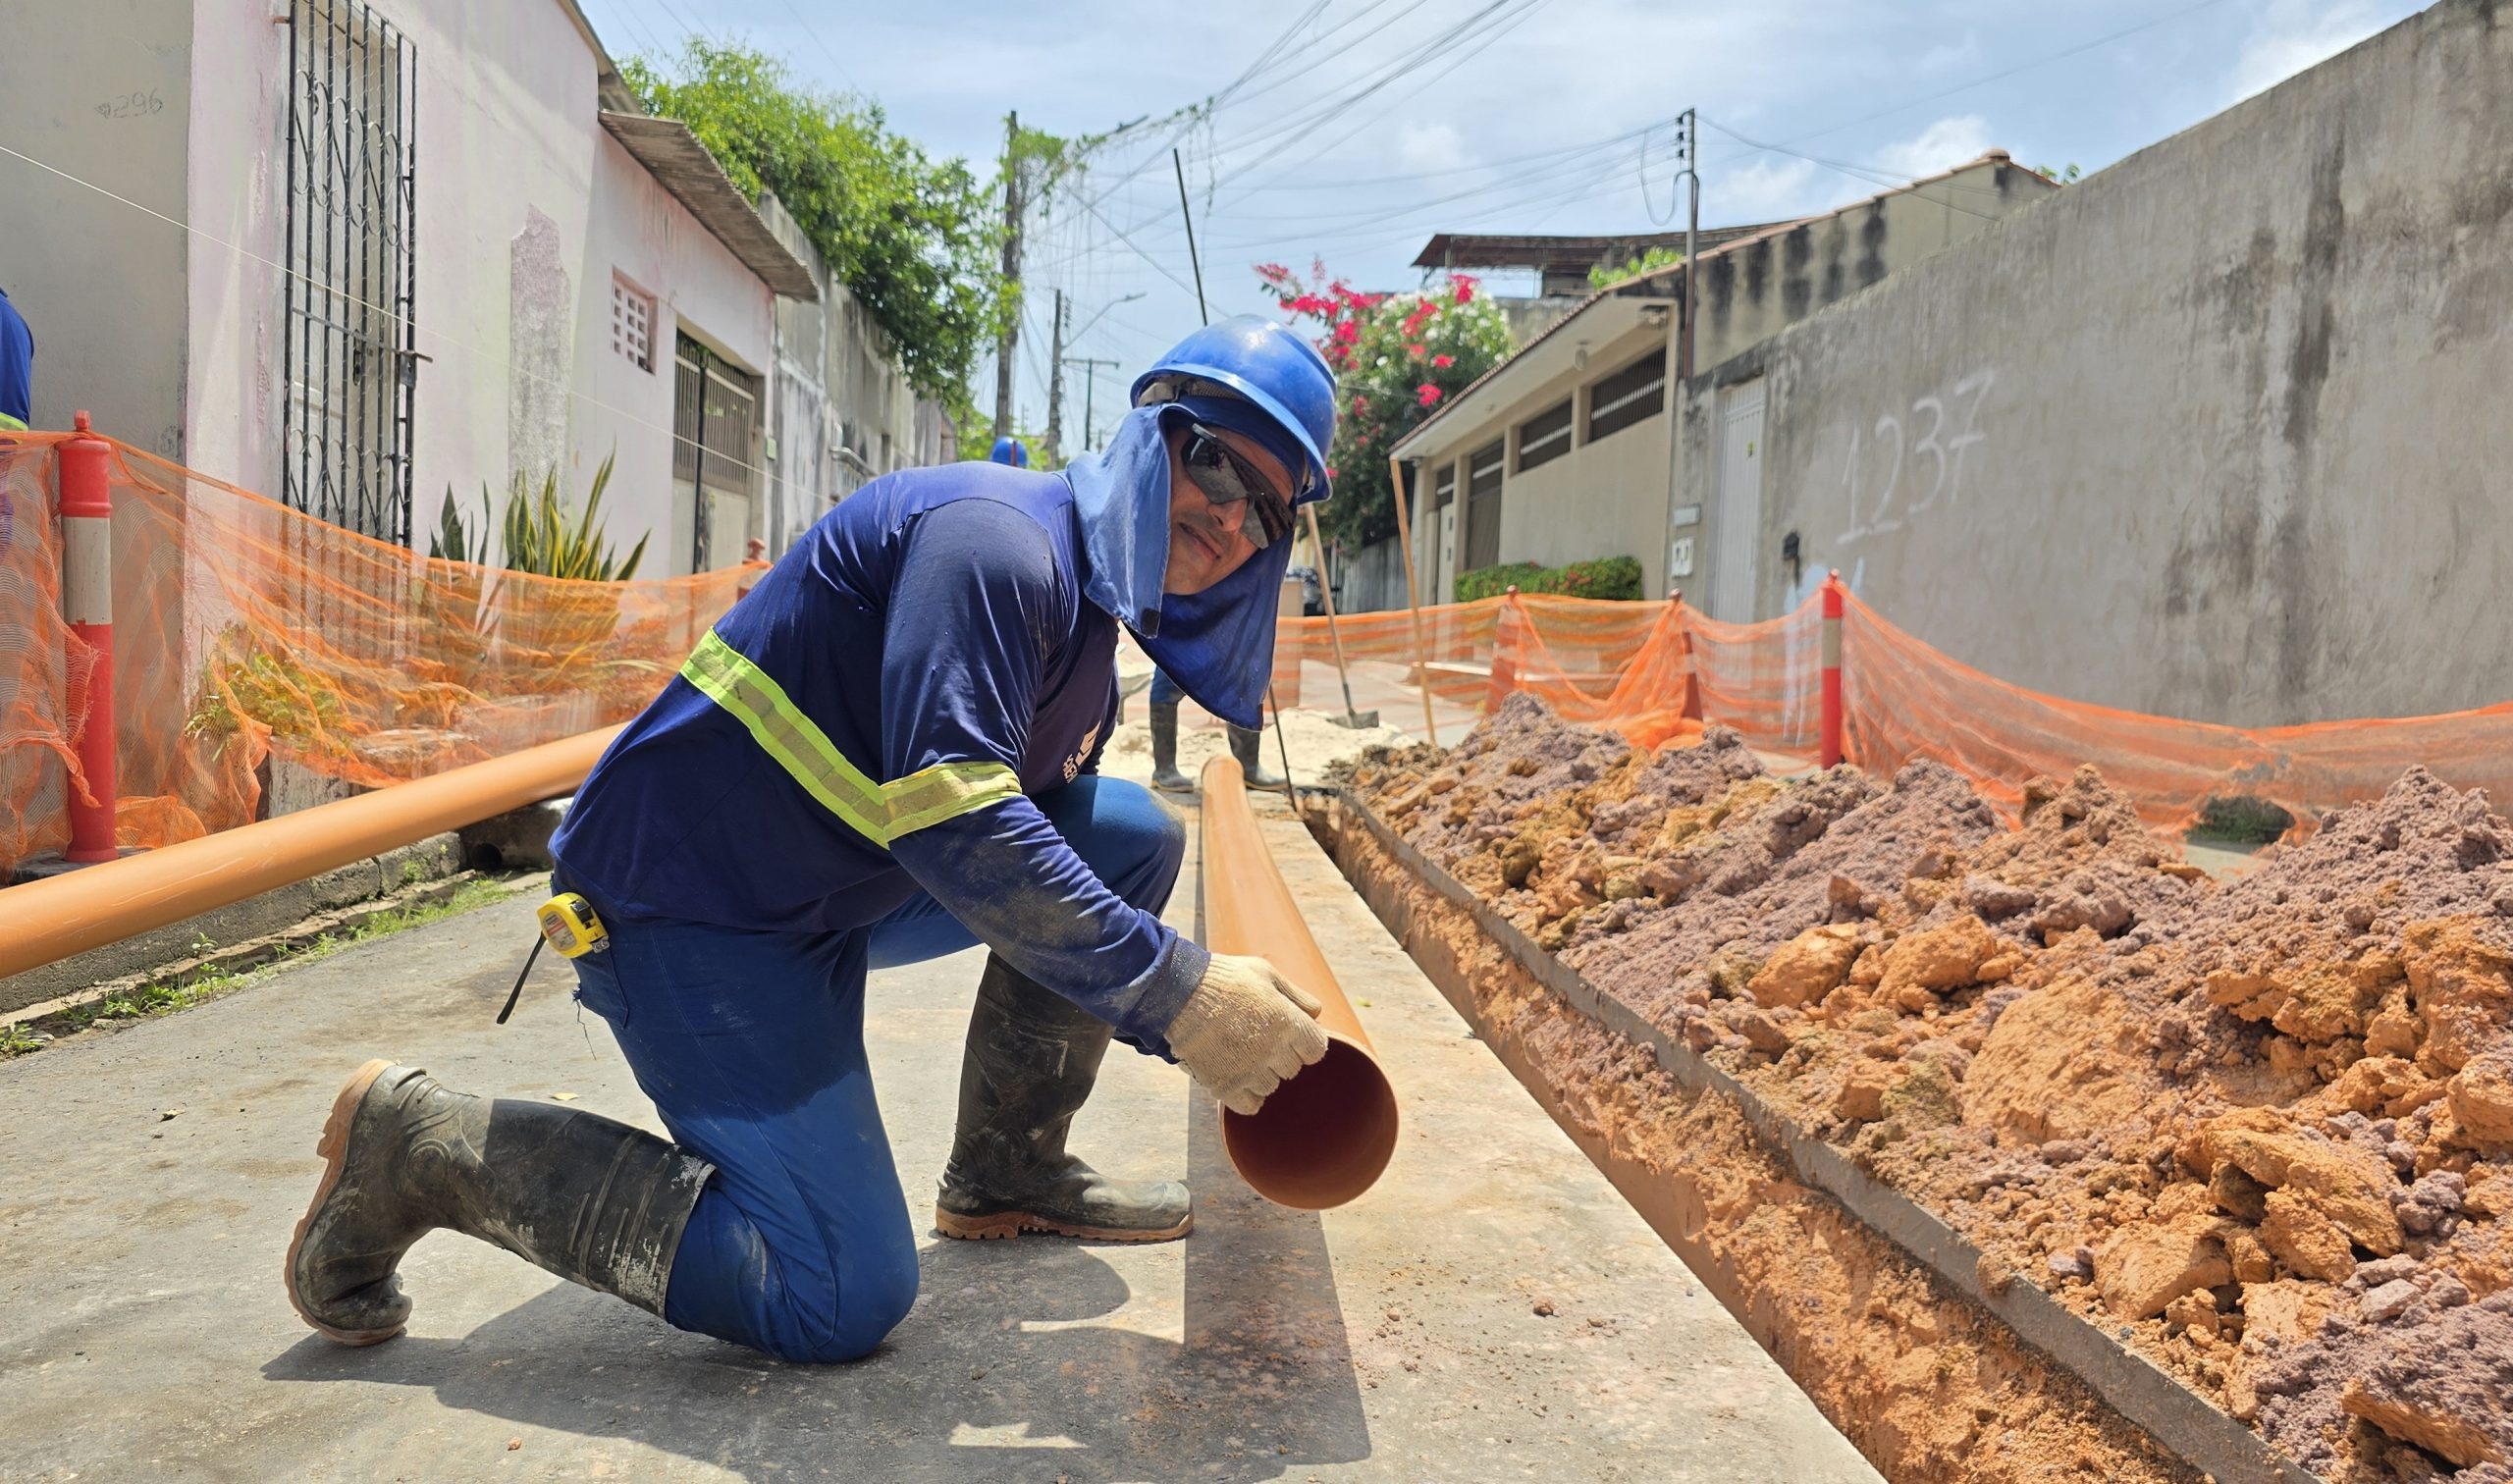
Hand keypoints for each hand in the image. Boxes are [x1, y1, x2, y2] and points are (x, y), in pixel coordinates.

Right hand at [1166, 954, 1328, 1115]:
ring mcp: (1249, 1071)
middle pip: (1293, 1068)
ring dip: (1261, 1074)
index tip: (1288, 1033)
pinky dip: (1246, 1096)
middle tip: (1256, 1036)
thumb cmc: (1223, 978)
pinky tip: (1236, 1075)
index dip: (1304, 1041)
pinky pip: (1250, 1105)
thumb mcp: (1264, 973)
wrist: (1177, 992)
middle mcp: (1273, 1050)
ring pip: (1271, 1086)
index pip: (1316, 1049)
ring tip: (1240, 1051)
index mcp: (1288, 1021)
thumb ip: (1296, 995)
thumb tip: (1317, 1013)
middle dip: (1280, 1054)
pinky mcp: (1225, 1086)